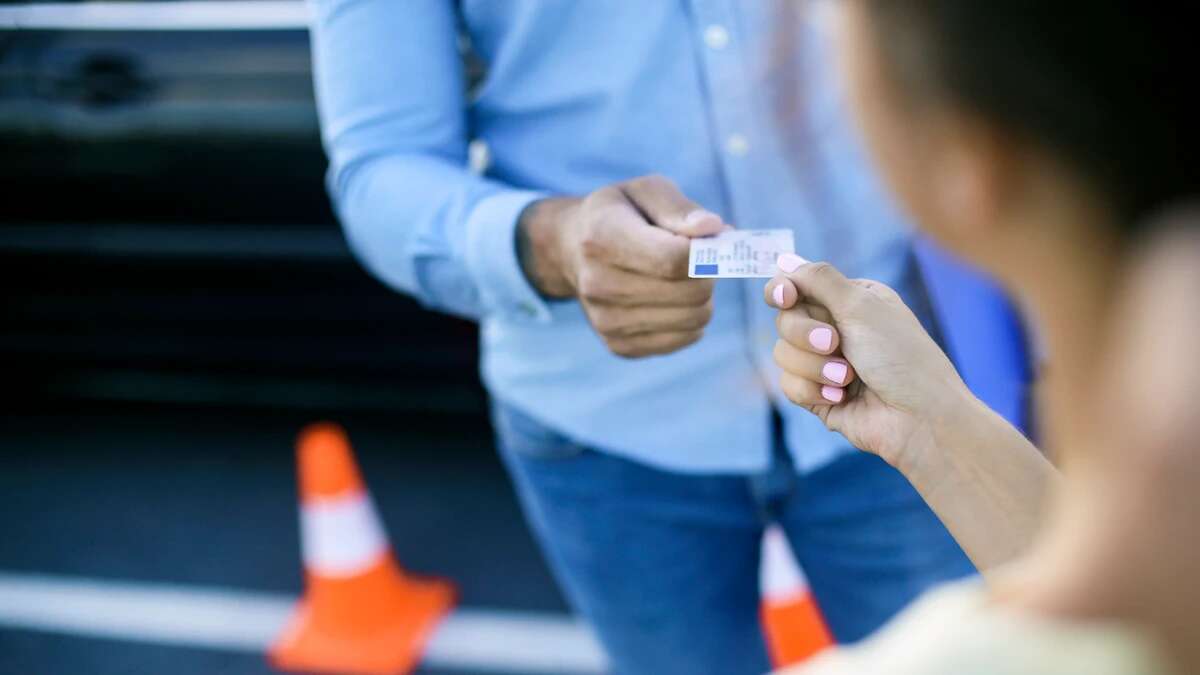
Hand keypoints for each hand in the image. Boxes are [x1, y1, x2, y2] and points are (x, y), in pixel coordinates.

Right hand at [519, 175, 724, 357]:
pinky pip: (685, 338)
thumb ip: (679, 208)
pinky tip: (671, 299)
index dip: (707, 253)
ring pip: (695, 319)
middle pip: (690, 292)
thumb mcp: (645, 191)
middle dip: (707, 273)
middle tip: (697, 257)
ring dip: (701, 296)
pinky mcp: (619, 346)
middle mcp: (598, 284)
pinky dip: (690, 319)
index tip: (714, 242)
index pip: (674, 259)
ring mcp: (606, 320)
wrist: (572, 250)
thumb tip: (713, 229)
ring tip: (681, 277)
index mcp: (603, 236)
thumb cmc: (620, 215)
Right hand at [764, 255, 971, 469]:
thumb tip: (784, 260)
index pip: (798, 287)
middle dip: (805, 334)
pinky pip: (789, 385)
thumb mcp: (862, 305)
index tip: (784, 297)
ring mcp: (825, 364)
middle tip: (835, 343)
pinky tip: (841, 397)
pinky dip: (813, 390)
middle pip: (785, 320)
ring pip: (782, 354)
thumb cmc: (901, 356)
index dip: (782, 291)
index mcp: (850, 301)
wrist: (920, 418)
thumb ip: (818, 279)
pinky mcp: (818, 396)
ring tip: (848, 378)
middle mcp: (836, 329)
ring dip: (814, 367)